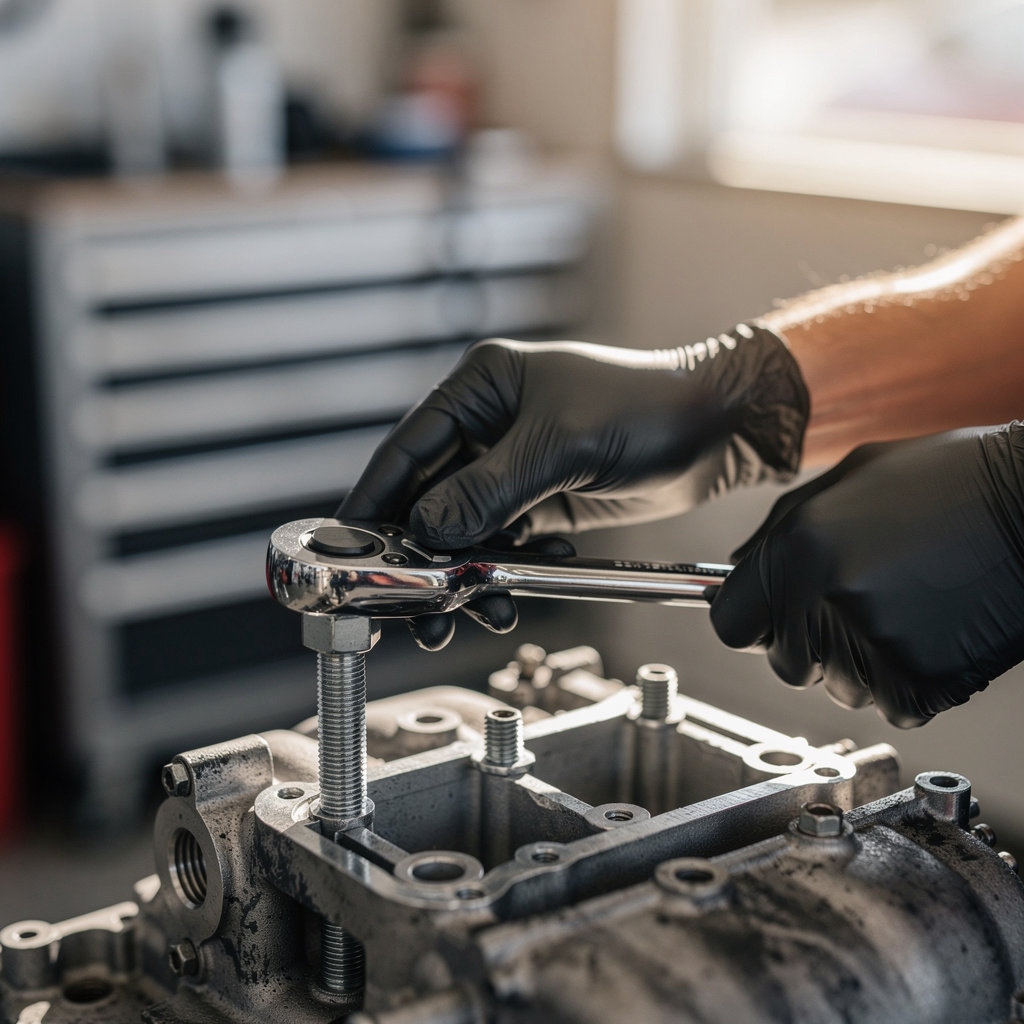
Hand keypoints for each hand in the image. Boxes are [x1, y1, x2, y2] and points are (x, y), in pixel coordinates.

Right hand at [340, 325, 807, 648]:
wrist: (716, 429)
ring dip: (465, 572)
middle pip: (429, 497)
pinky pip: (502, 542)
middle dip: (421, 554)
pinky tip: (520, 586)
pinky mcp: (539, 500)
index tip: (349, 551)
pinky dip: (504, 569)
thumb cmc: (645, 408)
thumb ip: (490, 490)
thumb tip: (426, 531)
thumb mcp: (562, 445)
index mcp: (480, 388)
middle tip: (414, 606)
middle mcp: (487, 425)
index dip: (374, 503)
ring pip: (464, 529)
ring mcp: (512, 466)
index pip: (407, 451)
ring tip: (475, 611)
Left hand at [709, 425, 1023, 725]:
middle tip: (864, 599)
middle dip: (811, 642)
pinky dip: (911, 679)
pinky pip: (892, 704)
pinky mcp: (923, 683)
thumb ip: (780, 528)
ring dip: (863, 661)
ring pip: (840, 687)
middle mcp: (827, 600)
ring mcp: (876, 646)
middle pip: (785, 664)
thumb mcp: (850, 477)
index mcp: (799, 549)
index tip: (767, 618)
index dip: (751, 621)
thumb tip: (737, 570)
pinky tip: (937, 629)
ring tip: (911, 604)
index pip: (731, 623)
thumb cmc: (951, 481)